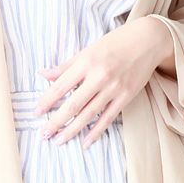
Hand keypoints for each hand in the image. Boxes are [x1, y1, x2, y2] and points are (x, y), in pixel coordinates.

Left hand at [34, 15, 173, 148]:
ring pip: (89, 114)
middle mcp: (99, 76)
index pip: (61, 85)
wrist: (147, 40)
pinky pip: (108, 118)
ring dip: (72, 130)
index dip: (47, 101)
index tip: (36, 112)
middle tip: (44, 134)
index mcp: (86, 62)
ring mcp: (114, 88)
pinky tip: (85, 142)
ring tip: (59, 140)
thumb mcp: (88, 49)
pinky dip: (96, 131)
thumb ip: (66, 66)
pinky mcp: (126, 96)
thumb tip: (43, 74)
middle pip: (73, 104)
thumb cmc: (115, 43)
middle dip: (56, 121)